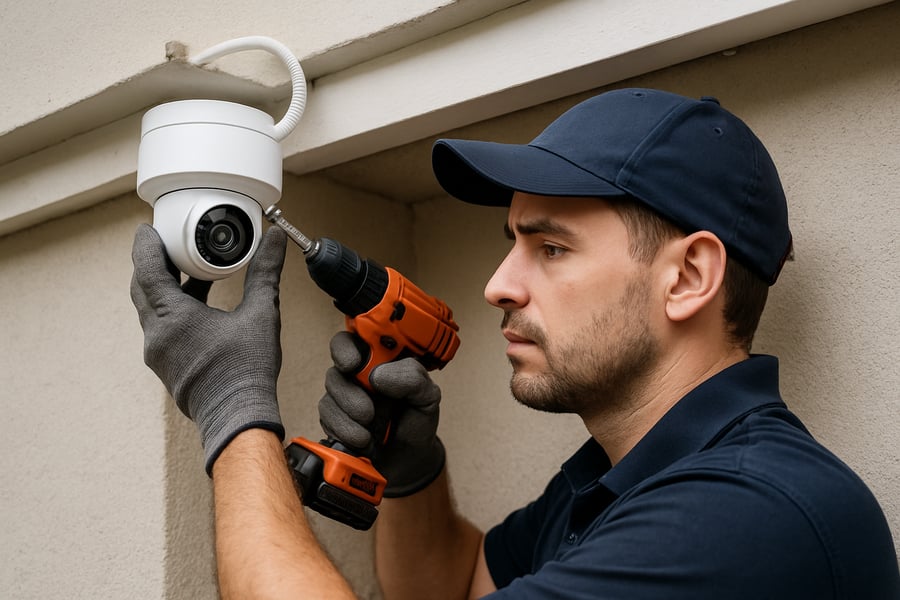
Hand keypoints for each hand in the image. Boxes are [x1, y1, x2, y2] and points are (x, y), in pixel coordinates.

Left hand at [130, 223, 286, 474]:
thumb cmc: (246, 372)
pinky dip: (173, 311)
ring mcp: (158, 354)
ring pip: (151, 311)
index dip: (145, 247)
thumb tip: (274, 242)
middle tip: (168, 246)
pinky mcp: (167, 367)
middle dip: (153, 264)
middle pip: (142, 289)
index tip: (147, 231)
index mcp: (173, 318)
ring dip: (166, 288)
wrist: (239, 417)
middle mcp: (157, 336)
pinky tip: (199, 307)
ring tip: (190, 272)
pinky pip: (161, 329)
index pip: (146, 271)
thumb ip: (265, 273)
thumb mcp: (261, 314)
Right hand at [319, 331, 444, 496]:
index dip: (345, 348)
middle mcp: (358, 376)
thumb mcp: (427, 395)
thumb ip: (412, 377)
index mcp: (379, 361)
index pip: (353, 340)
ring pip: (329, 397)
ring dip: (348, 418)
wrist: (410, 458)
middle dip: (348, 392)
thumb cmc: (417, 419)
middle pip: (336, 370)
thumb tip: (378, 374)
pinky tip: (363, 441)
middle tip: (368, 412)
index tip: (352, 363)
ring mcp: (344, 398)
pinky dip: (344, 433)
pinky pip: (326, 420)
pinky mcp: (334, 421)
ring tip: (370, 434)